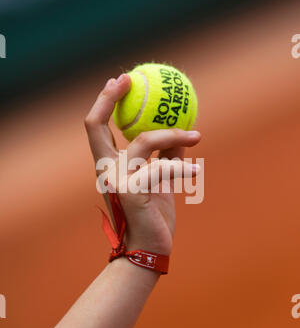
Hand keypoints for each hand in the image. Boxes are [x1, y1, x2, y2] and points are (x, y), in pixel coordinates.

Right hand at [85, 74, 200, 255]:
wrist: (148, 249)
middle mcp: (106, 170)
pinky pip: (162, 168)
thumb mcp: (160, 181)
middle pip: (96, 125)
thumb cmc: (153, 215)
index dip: (104, 101)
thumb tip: (180, 133)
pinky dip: (182, 167)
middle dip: (109, 97)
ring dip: (173, 134)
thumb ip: (165, 156)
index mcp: (110, 165)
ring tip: (197, 137)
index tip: (120, 80)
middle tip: (131, 78)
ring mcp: (116, 180)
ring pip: (142, 142)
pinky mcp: (131, 193)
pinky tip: (196, 173)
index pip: (96, 127)